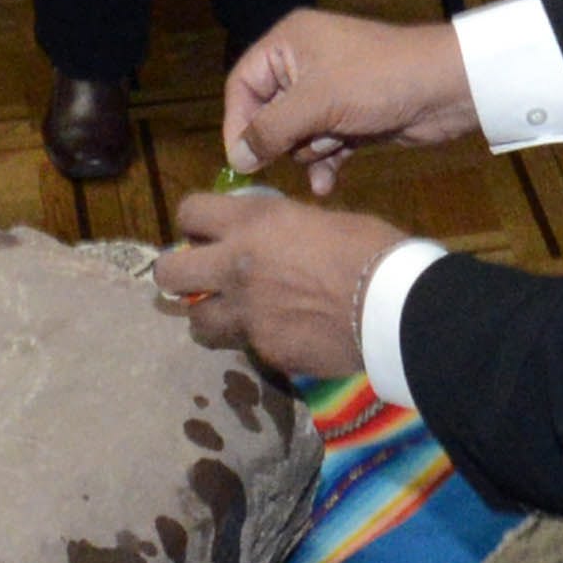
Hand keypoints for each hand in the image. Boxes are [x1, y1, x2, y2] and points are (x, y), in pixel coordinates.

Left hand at [151, 189, 405, 381]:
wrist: (393, 305)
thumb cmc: (369, 248)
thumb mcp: (318, 220)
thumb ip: (279, 228)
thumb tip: (268, 239)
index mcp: (251, 223)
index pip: (188, 212)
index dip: (193, 222)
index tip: (204, 232)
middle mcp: (235, 267)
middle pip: (169, 273)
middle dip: (177, 274)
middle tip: (199, 277)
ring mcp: (246, 314)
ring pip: (197, 321)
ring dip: (210, 314)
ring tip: (232, 313)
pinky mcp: (265, 350)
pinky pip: (245, 345)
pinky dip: (256, 339)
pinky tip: (282, 334)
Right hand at [222, 7, 478, 190]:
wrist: (448, 89)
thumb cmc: (377, 82)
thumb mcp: (317, 103)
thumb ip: (270, 130)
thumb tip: (236, 159)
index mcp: (289, 43)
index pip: (243, 84)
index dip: (237, 122)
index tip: (241, 161)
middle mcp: (304, 65)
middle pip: (268, 114)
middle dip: (285, 139)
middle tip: (305, 145)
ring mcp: (330, 94)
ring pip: (295, 136)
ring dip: (309, 151)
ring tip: (333, 146)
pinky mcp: (350, 119)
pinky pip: (321, 147)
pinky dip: (324, 164)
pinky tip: (328, 184)